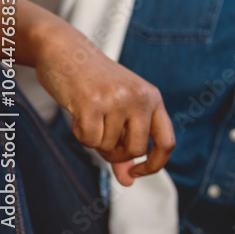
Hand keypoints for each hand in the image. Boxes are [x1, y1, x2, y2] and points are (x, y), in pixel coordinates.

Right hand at [34, 23, 175, 185]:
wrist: (67, 51)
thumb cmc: (94, 84)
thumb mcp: (119, 110)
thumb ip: (125, 145)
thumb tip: (129, 181)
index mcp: (153, 98)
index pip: (167, 142)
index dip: (154, 165)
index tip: (136, 173)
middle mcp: (141, 98)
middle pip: (136, 150)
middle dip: (115, 154)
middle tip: (102, 138)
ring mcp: (118, 99)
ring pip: (108, 147)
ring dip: (94, 140)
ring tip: (89, 115)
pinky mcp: (93, 102)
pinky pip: (88, 140)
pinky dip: (79, 134)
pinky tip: (78, 113)